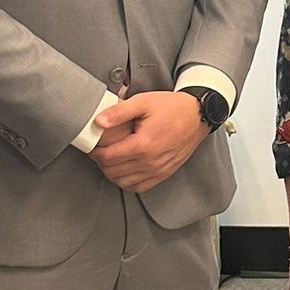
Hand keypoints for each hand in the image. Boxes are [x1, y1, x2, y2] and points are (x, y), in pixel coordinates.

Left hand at [88, 91, 207, 192]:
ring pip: (123, 182)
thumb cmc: (172, 108)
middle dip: (101, 162)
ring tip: (109, 160)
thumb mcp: (143, 102)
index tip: (92, 146)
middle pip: (113, 171)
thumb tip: (99, 122)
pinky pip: (138, 187)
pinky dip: (126, 182)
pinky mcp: (163, 174)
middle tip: (98, 151)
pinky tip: (124, 170)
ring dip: (112, 173)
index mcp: (143, 144)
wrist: (198, 116)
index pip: (108, 157)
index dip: (95, 152)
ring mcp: (157, 170)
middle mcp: (150, 162)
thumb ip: (119, 112)